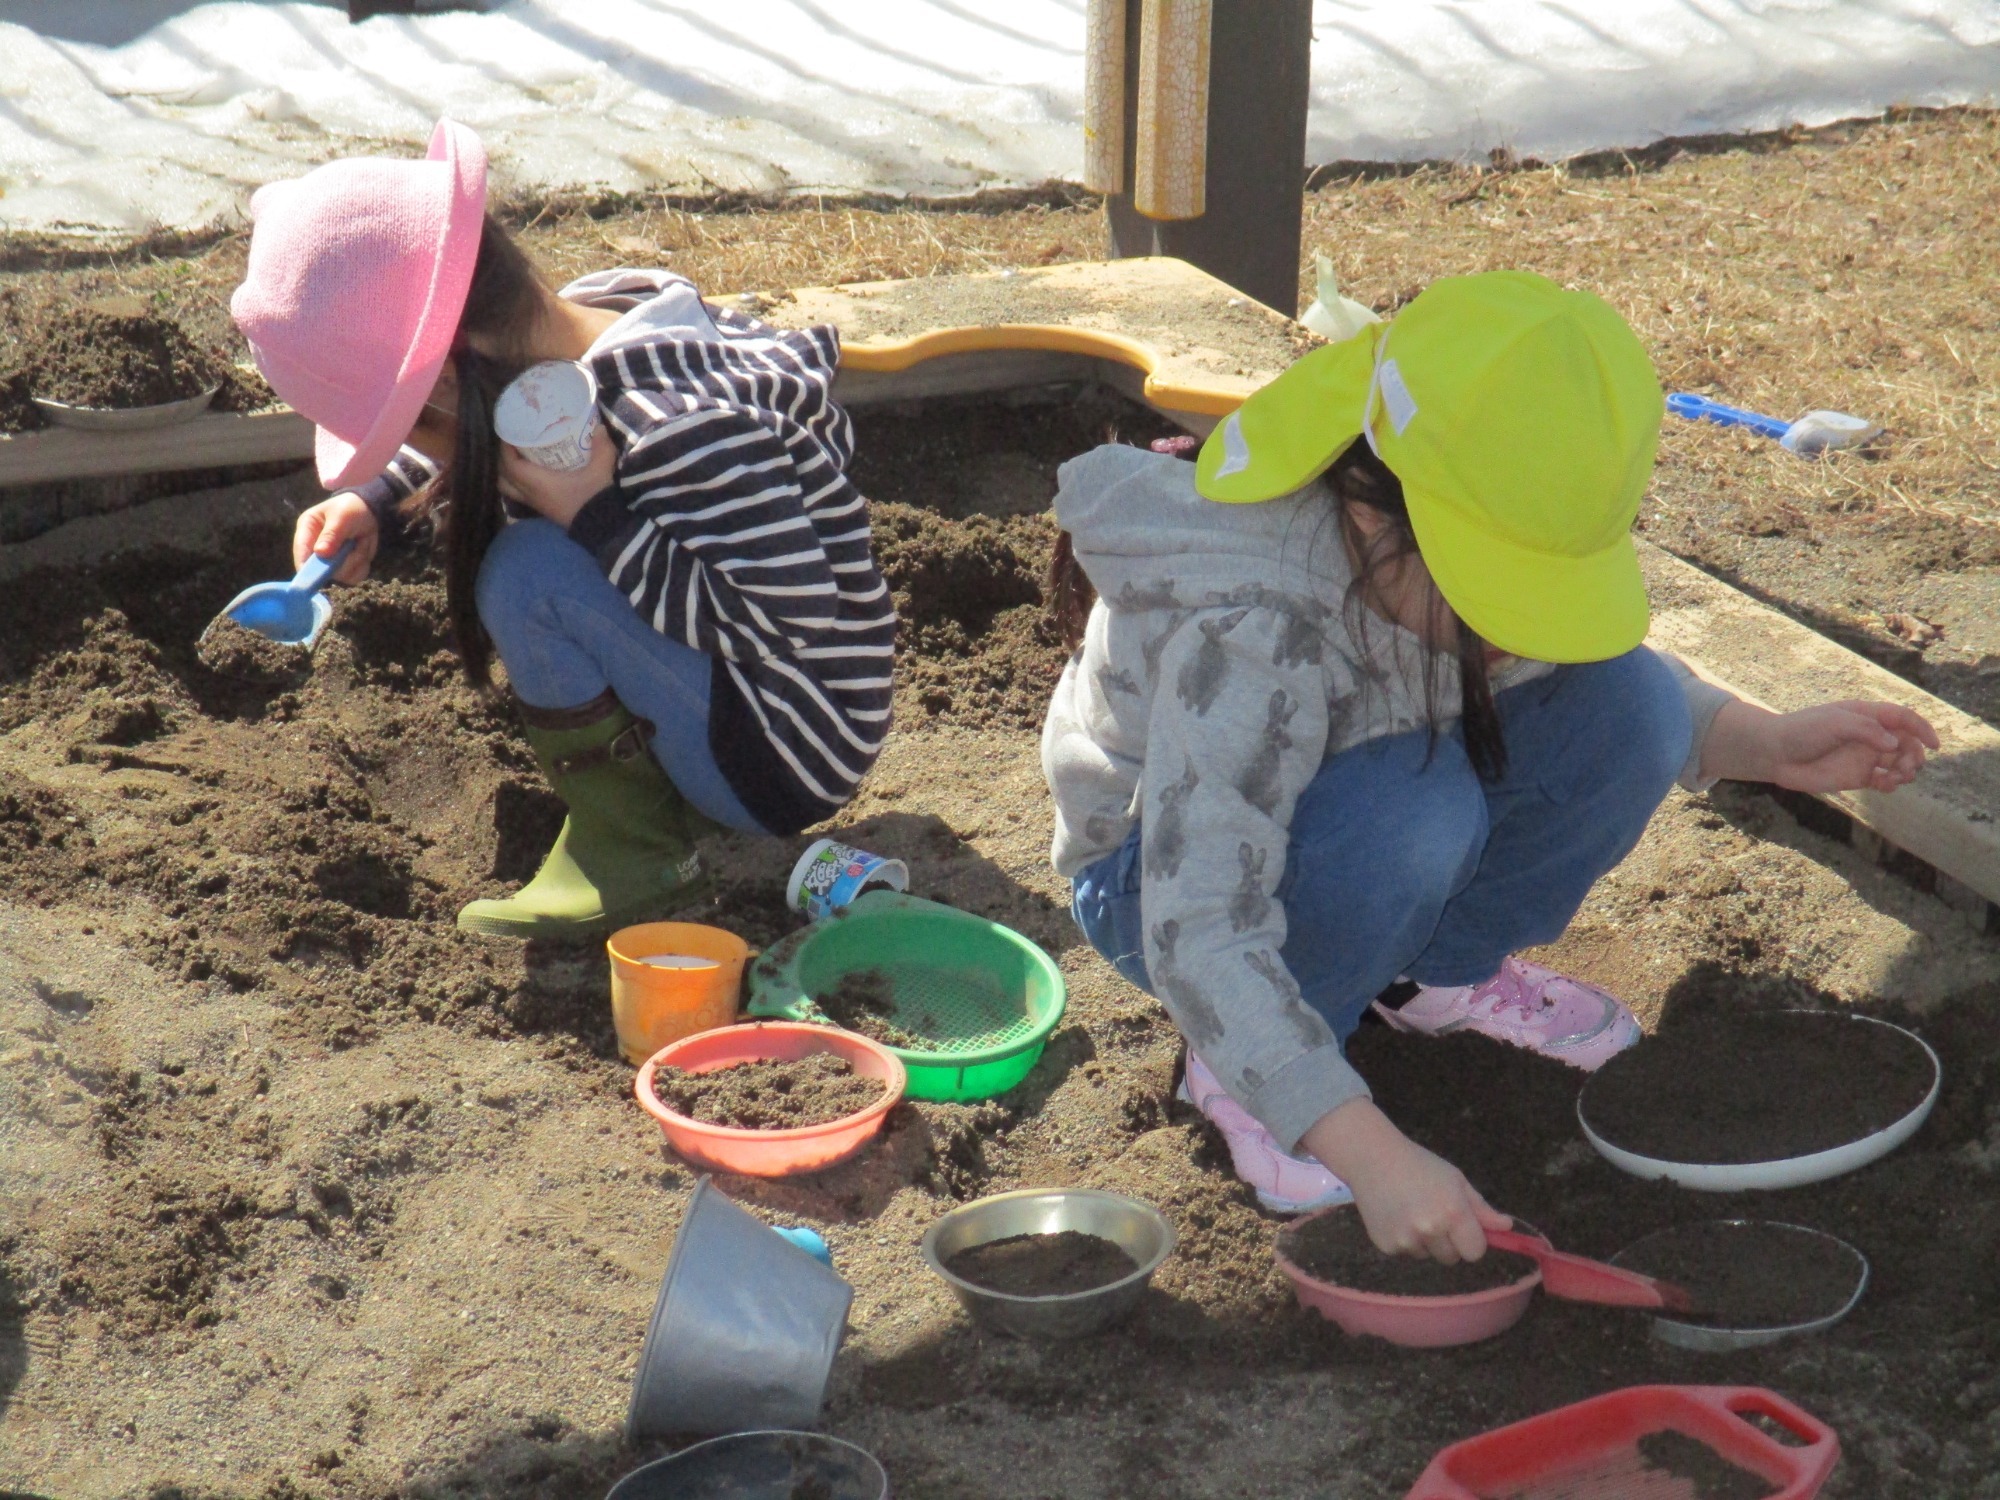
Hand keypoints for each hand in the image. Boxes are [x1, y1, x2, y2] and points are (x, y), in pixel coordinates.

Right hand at [292, 493, 379, 583]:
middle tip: (352, 544)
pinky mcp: (346, 568)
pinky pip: (354, 577)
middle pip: (321, 570)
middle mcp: (315, 549)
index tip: (313, 577)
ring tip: (358, 542)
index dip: (305, 567)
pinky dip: (362, 565)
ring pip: (341, 575)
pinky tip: (363, 550)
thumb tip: (320, 553)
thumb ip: (331, 534)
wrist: (369, 511)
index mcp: (307, 530)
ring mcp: (330, 561)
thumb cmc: (350, 509)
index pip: (301, 551)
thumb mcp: (341, 517)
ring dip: (355, 560)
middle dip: (340, 561)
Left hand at [497, 425, 618, 528]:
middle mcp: (532, 495)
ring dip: (509, 474)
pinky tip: (532, 474)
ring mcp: (536, 504)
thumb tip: (599, 427)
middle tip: (514, 443)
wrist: (602, 528)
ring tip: (519, 458)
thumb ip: (602, 448)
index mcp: (539, 483)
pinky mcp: (543, 510)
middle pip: (504, 477)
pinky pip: (520, 495)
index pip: (510, 465)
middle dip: (504, 459)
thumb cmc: (595, 498)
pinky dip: (518, 484)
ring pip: (509, 489)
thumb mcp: (601, 471)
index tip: (510, 432)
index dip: (506, 448)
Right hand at [1299, 1098, 1509, 1262]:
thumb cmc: (1420, 1165)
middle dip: (1449, 1242)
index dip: (1472, 1241)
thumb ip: (1481, 1208)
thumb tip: (1508, 1227)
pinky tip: (1396, 1215)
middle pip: (1452, 1258)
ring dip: (1425, 1242)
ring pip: (1428, 1256)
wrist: (1372, 1158)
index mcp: (1453, 1212)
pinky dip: (1404, 1240)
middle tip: (1434, 1214)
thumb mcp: (1455, 1180)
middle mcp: (1430, 1230)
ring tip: (1411, 1211)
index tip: (1463, 1227)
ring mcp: (1406, 1240)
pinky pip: (1406, 1253)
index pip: (1475, 1252)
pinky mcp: (1386, 1246)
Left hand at [1703, 699, 1938, 792]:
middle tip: (1906, 766)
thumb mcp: (1835, 723)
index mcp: (1867, 715)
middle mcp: (1870, 736)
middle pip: (1907, 743)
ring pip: (1900, 763)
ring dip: (1907, 770)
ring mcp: (1864, 756)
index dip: (1922, 729)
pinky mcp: (1857, 776)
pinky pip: (1884, 781)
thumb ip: (1866, 730)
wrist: (1775, 753)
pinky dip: (1892, 784)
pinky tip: (1885, 784)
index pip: (1904, 718)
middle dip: (1914, 755)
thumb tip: (1895, 744)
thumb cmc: (1802, 731)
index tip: (1934, 744)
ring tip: (1896, 776)